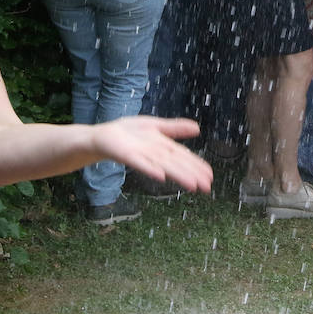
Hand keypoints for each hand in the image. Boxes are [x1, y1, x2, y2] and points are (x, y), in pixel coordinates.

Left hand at [91, 116, 212, 193]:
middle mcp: (154, 154)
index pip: (184, 157)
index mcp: (163, 147)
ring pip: (163, 166)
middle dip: (192, 174)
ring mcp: (141, 155)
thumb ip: (175, 128)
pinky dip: (149, 169)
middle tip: (207, 187)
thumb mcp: (155, 126)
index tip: (210, 177)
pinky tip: (159, 176)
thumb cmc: (128, 133)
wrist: (102, 136)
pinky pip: (139, 163)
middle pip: (176, 164)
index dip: (197, 166)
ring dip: (177, 175)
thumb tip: (198, 129)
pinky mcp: (126, 155)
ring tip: (192, 184)